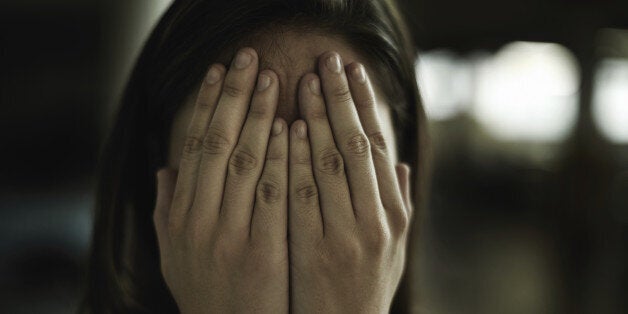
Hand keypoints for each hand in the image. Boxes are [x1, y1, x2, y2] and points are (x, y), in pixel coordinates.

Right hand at [153, 48, 288, 312]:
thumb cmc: (207, 293)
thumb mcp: (174, 256)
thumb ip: (167, 212)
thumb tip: (165, 170)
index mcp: (181, 216)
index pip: (193, 147)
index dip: (204, 105)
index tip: (217, 72)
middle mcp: (199, 221)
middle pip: (217, 144)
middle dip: (233, 97)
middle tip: (249, 60)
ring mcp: (230, 236)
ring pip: (244, 163)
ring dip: (258, 117)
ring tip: (272, 81)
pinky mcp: (263, 251)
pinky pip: (273, 196)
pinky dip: (280, 159)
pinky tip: (290, 130)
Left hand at [288, 52, 412, 313]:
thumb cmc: (366, 288)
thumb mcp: (394, 249)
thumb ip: (399, 204)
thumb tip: (400, 164)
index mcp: (396, 214)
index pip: (381, 147)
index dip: (367, 105)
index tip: (354, 72)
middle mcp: (377, 220)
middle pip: (358, 145)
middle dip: (341, 99)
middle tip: (327, 62)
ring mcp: (347, 234)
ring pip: (332, 163)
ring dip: (317, 118)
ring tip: (304, 82)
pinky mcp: (315, 248)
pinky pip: (303, 195)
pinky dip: (296, 159)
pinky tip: (288, 130)